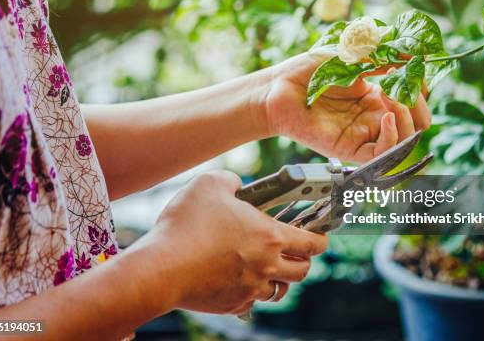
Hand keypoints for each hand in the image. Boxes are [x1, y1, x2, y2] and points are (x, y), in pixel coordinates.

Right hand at [131, 170, 327, 314]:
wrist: (162, 267)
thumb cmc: (187, 224)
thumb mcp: (211, 183)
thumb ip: (232, 180)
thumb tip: (238, 186)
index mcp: (270, 236)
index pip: (312, 242)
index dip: (321, 238)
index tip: (321, 236)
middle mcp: (267, 265)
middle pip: (303, 271)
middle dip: (304, 260)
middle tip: (295, 251)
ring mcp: (251, 288)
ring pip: (280, 290)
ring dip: (280, 278)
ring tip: (268, 267)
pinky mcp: (232, 303)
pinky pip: (252, 301)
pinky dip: (252, 292)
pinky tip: (239, 280)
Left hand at [264, 53, 430, 162]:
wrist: (278, 89)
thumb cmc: (307, 71)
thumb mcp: (349, 55)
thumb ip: (381, 55)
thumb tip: (413, 52)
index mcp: (375, 96)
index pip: (414, 99)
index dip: (420, 86)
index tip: (414, 68)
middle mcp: (372, 117)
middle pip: (416, 122)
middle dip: (420, 105)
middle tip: (406, 87)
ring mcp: (363, 134)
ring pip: (405, 140)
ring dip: (407, 117)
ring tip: (390, 94)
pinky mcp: (350, 150)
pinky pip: (383, 154)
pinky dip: (393, 137)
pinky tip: (386, 117)